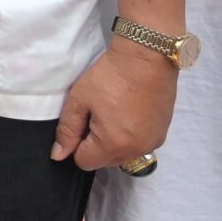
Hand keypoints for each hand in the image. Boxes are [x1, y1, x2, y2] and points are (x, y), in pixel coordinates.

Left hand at [51, 37, 177, 171]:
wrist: (147, 59)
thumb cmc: (109, 77)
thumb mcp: (79, 100)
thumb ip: (67, 130)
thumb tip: (58, 155)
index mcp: (112, 144)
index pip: (85, 162)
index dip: (77, 145)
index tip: (81, 122)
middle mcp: (136, 150)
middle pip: (104, 161)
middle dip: (95, 145)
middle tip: (97, 114)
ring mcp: (152, 143)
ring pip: (122, 155)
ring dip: (114, 142)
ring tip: (114, 112)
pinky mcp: (162, 134)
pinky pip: (138, 145)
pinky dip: (130, 136)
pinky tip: (129, 113)